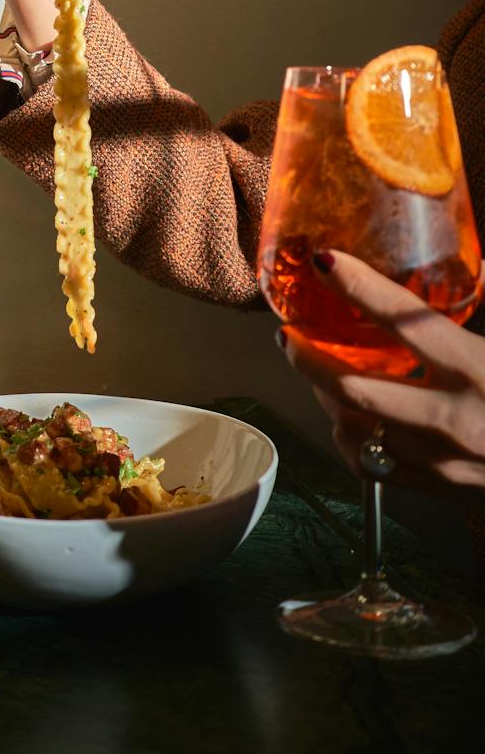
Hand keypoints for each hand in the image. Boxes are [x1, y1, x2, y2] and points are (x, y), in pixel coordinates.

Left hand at [279, 249, 484, 499]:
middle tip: (289, 335)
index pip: (403, 318)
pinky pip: (372, 466)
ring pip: (354, 428)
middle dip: (308, 358)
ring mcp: (441, 460)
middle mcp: (452, 417)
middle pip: (352, 386)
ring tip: (313, 373)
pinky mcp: (438, 491)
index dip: (359, 287)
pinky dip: (350, 439)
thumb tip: (481, 263)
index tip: (325, 263)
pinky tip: (348, 420)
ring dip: (325, 399)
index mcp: (476, 369)